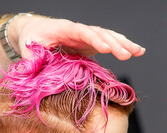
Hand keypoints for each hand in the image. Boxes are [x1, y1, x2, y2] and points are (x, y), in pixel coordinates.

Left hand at [11, 15, 145, 60]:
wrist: (35, 31)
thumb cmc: (31, 38)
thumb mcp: (28, 46)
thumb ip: (31, 57)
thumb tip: (30, 69)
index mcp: (64, 29)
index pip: (81, 32)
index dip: (93, 39)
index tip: (104, 47)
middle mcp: (79, 30)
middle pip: (99, 33)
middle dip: (113, 43)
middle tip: (126, 54)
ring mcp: (87, 37)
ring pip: (108, 36)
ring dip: (123, 43)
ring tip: (138, 52)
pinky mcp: (91, 44)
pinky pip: (110, 43)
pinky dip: (123, 46)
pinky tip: (138, 51)